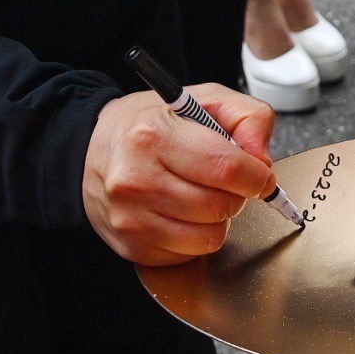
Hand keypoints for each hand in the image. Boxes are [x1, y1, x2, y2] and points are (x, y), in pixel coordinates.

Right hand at [83, 86, 277, 265]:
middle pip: (220, 205)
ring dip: (219, 218)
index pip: (226, 167)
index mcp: (154, 135)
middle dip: (237, 195)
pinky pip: (190, 254)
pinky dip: (197, 236)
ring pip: (209, 236)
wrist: (92, 150)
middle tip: (226, 181)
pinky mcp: (132, 246)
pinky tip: (183, 212)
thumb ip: (247, 118)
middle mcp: (136, 179)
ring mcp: (131, 218)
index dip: (256, 176)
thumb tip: (262, 159)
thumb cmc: (151, 124)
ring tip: (203, 194)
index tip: (261, 175)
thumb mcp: (204, 99)